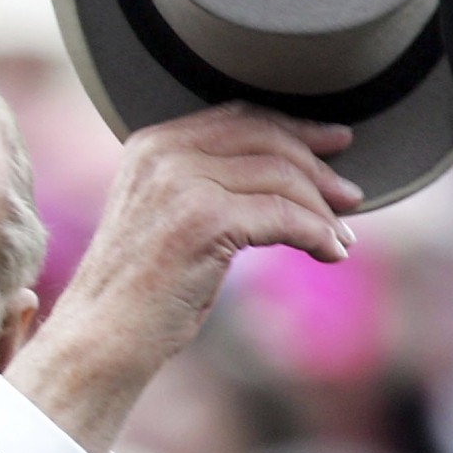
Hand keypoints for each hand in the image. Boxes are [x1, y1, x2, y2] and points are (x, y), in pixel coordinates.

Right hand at [5, 103, 360, 452]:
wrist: (103, 335)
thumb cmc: (139, 289)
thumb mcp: (165, 216)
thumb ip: (203, 182)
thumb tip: (286, 175)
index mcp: (150, 144)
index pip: (238, 117)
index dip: (294, 128)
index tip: (333, 145)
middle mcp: (163, 153)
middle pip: (266, 139)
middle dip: (318, 166)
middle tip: (350, 196)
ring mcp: (182, 183)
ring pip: (282, 177)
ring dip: (323, 210)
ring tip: (342, 238)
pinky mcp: (205, 218)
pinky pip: (286, 216)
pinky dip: (318, 235)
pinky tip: (330, 254)